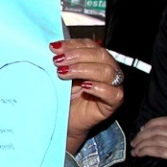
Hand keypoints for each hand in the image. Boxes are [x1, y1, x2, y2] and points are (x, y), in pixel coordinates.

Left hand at [51, 39, 123, 153]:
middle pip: (100, 55)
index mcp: (95, 59)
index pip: (89, 45)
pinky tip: (84, 86)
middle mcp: (106, 70)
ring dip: (83, 69)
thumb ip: (61, 61)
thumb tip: (52, 47)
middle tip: (58, 61)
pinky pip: (113, 93)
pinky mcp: (113, 103)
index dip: (72, 44)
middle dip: (76, 55)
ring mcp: (112, 86)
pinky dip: (99, 88)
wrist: (65, 121)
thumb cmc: (64, 98)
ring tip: (63, 73)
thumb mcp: (61, 75)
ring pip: (106, 71)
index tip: (54, 47)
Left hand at [131, 116, 166, 159]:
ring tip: (135, 150)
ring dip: (141, 144)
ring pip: (156, 139)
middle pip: (159, 130)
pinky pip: (158, 150)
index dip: (152, 123)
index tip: (143, 129)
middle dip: (142, 135)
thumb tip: (156, 137)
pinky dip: (146, 151)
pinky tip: (140, 154)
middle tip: (134, 142)